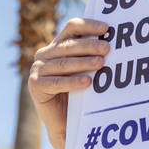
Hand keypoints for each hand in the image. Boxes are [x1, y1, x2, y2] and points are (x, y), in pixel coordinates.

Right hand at [27, 18, 110, 148]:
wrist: (66, 122)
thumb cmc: (80, 94)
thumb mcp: (86, 70)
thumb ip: (93, 54)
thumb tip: (113, 40)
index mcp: (57, 45)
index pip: (71, 28)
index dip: (88, 26)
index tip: (106, 28)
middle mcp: (44, 54)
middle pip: (68, 45)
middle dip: (89, 46)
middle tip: (107, 48)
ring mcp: (37, 69)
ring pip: (63, 63)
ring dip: (83, 63)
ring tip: (101, 63)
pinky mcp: (35, 85)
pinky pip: (56, 82)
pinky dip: (72, 82)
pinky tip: (87, 82)